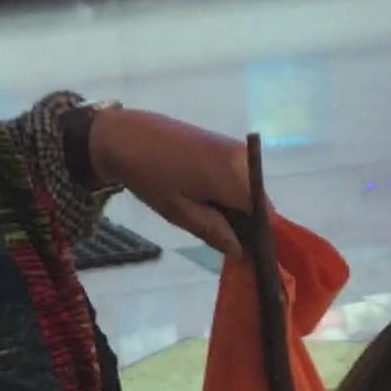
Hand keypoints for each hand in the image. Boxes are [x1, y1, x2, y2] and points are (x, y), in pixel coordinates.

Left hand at [88, 107, 250, 257]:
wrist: (124, 136)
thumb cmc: (150, 176)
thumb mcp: (179, 212)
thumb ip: (215, 232)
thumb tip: (241, 251)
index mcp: (235, 176)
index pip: (265, 215)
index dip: (257, 237)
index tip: (243, 254)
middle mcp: (243, 158)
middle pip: (258, 201)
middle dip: (245, 222)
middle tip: (217, 238)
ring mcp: (234, 147)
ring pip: (248, 189)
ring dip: (234, 207)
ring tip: (205, 216)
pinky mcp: (223, 143)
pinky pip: (238, 175)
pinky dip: (227, 191)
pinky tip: (204, 198)